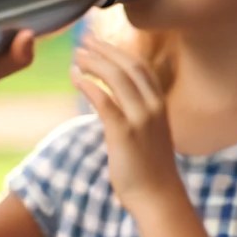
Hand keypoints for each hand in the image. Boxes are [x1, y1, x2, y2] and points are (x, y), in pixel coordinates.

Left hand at [70, 34, 179, 203]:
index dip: (119, 51)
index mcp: (161, 105)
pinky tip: (75, 78)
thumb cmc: (150, 168)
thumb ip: (136, 114)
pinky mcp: (124, 132)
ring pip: (117, 78)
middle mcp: (154, 106)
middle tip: (83, 41)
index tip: (101, 42)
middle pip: (128, 66)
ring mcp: (141, 118)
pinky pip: (104, 101)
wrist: (157, 195)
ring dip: (94, 62)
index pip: (141, 67)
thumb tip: (113, 102)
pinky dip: (88, 85)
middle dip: (104, 50)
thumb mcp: (150, 134)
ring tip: (76, 56)